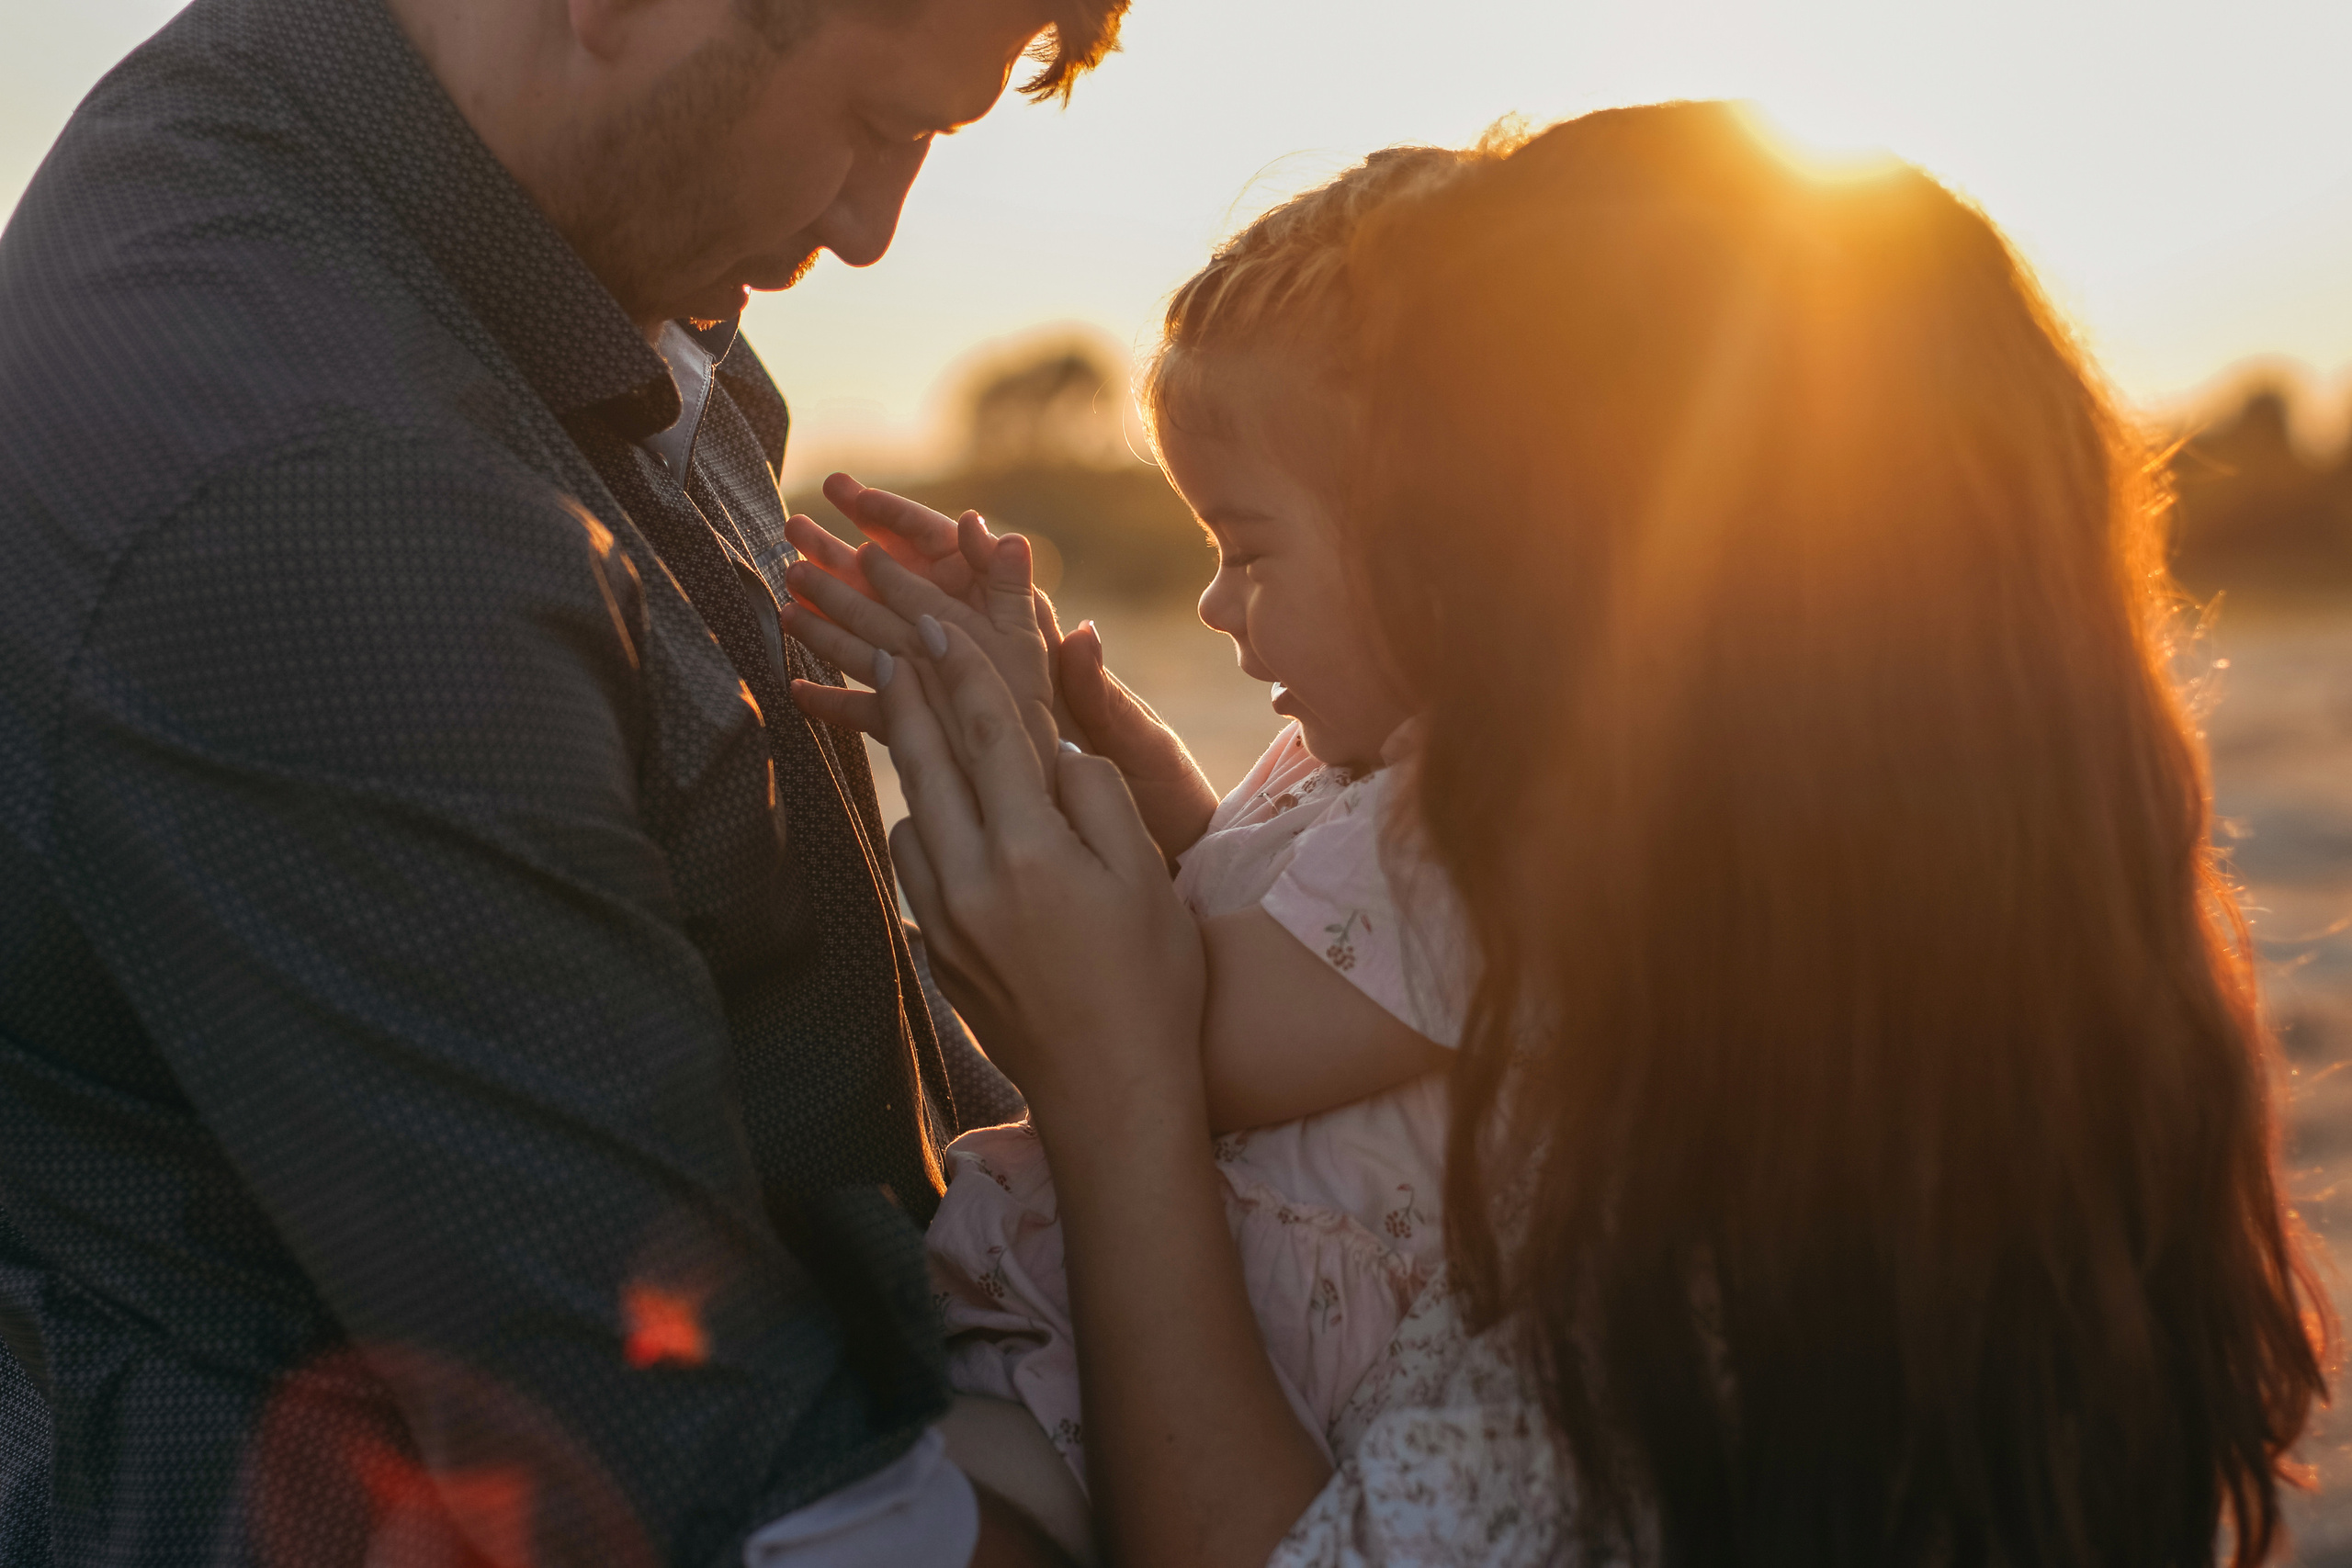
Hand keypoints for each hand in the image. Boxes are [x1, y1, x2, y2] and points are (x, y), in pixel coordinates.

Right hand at [789, 474, 1219, 860]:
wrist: (1163, 863)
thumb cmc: (1163, 797)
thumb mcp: (1134, 743)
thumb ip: (1097, 692)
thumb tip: (1081, 628)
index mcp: (1038, 654)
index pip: (962, 569)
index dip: (908, 528)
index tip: (856, 499)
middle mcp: (1002, 671)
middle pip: (913, 599)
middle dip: (852, 564)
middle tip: (794, 530)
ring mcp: (978, 709)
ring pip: (892, 652)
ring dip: (838, 624)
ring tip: (782, 594)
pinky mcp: (962, 756)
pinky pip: (892, 721)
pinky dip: (847, 702)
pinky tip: (799, 690)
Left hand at [870, 617, 1204, 1120]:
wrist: (1111, 1093)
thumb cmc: (1151, 984)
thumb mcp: (1146, 879)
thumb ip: (1099, 800)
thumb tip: (1058, 750)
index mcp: (1031, 854)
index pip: (988, 738)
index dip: (962, 673)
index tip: (933, 626)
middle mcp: (972, 883)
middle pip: (926, 765)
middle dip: (909, 696)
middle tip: (890, 642)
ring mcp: (946, 922)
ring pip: (910, 814)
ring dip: (909, 760)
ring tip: (909, 712)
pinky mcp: (937, 953)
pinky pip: (915, 865)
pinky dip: (920, 822)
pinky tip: (935, 809)